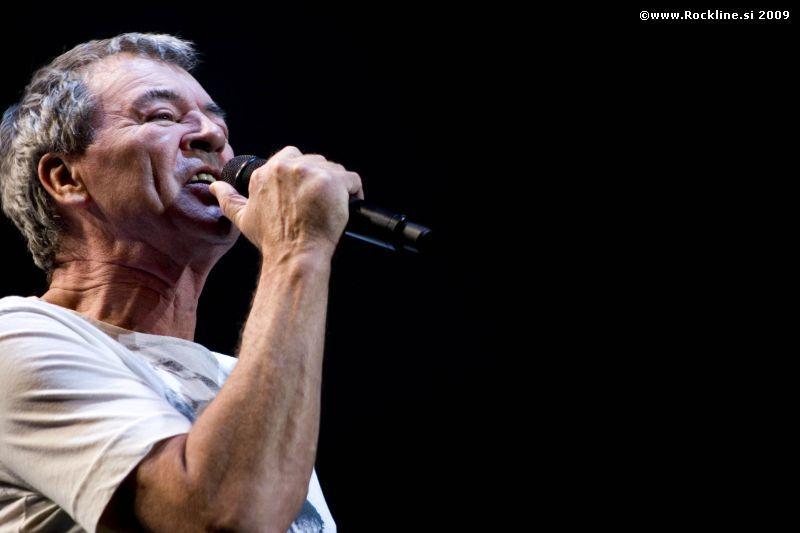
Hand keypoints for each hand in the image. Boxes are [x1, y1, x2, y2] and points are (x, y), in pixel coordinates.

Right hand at [209, 146, 362, 259]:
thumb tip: (215, 187)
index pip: (290, 158)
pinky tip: (350, 205)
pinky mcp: (333, 180)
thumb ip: (228, 199)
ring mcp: (311, 172)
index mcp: (267, 171)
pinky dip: (354, 192)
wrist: (295, 255)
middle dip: (319, 179)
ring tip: (334, 205)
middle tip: (320, 202)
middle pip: (314, 161)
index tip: (305, 194)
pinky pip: (352, 179)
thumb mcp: (243, 217)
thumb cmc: (272, 239)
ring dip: (336, 186)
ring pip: (333, 169)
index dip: (301, 176)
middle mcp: (288, 166)